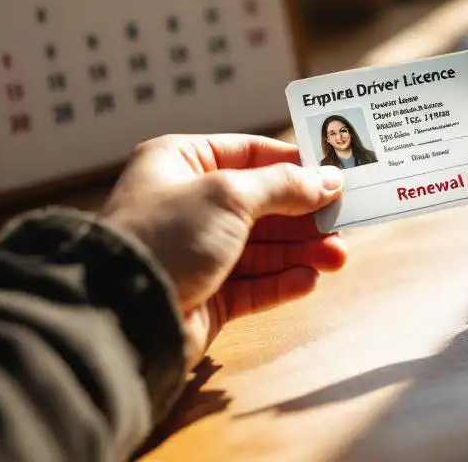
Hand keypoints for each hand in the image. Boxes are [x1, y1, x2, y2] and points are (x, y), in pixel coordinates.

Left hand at [100, 134, 347, 368]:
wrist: (122, 312)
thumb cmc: (169, 234)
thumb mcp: (230, 195)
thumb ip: (284, 185)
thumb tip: (329, 179)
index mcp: (183, 163)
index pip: (251, 154)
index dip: (295, 164)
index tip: (336, 175)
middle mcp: (189, 204)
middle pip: (263, 203)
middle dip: (305, 215)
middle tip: (344, 222)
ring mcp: (198, 250)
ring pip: (264, 246)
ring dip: (302, 250)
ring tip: (338, 256)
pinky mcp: (206, 293)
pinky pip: (254, 283)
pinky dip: (283, 281)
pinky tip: (309, 279)